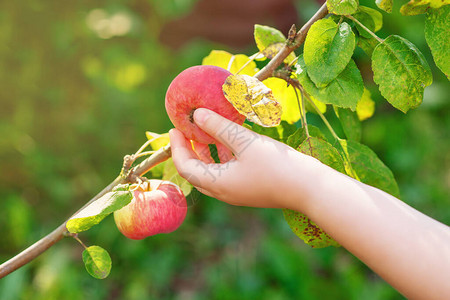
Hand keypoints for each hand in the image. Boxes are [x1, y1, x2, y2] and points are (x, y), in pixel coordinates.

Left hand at [169, 108, 321, 209]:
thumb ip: (219, 127)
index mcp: (218, 184)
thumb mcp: (245, 142)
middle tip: (187, 130)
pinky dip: (223, 156)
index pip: (186, 167)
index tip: (174, 128)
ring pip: (212, 172)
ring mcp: (238, 192)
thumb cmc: (276, 165)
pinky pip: (227, 172)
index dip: (177, 148)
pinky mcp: (250, 188)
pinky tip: (231, 139)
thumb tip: (197, 114)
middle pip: (197, 172)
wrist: (309, 188)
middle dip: (189, 151)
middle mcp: (224, 191)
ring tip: (206, 131)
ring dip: (207, 152)